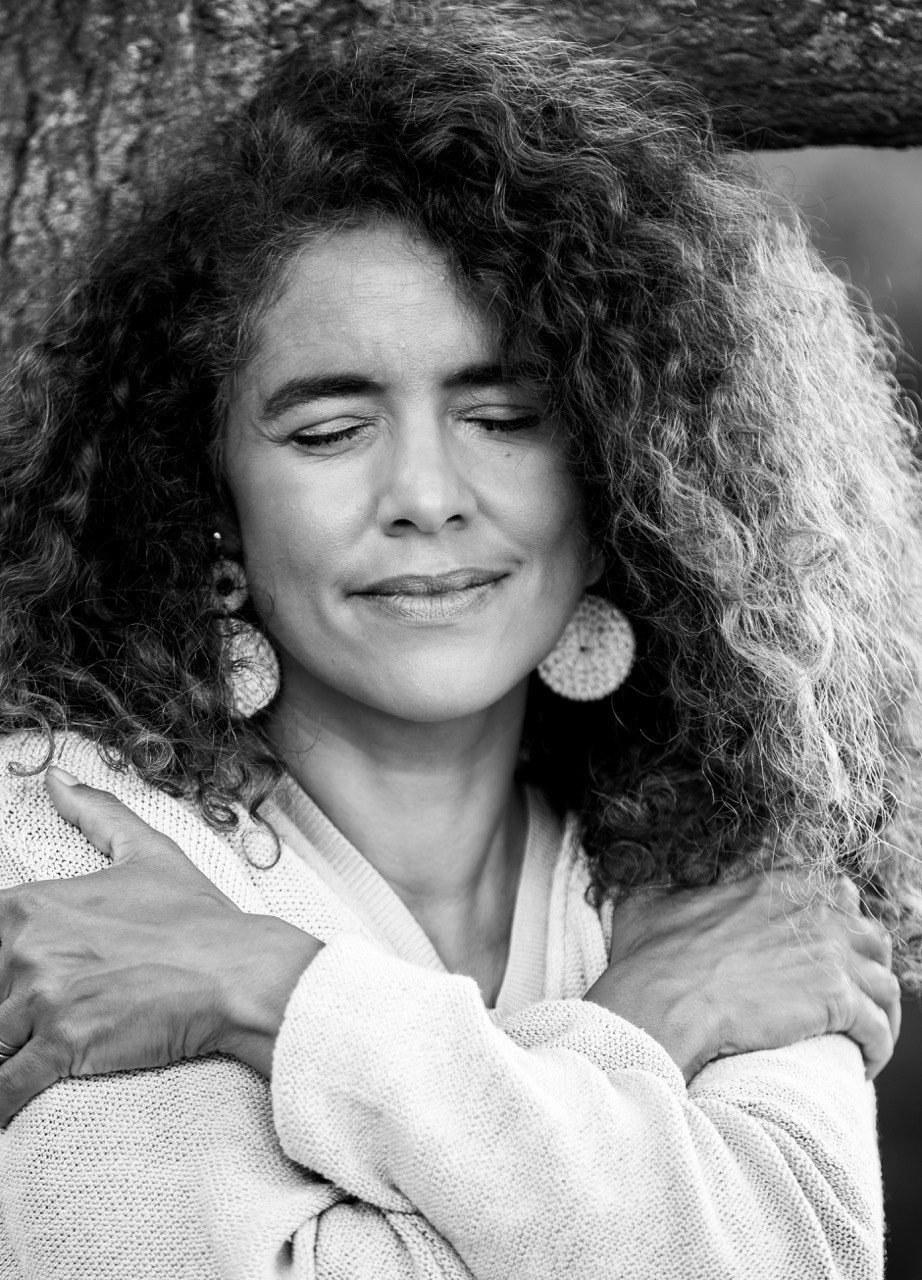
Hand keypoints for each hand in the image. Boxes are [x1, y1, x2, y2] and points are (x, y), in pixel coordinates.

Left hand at [0, 767, 321, 1123]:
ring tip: (24, 1048)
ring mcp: (43, 998)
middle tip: (26, 1017)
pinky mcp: (64, 1047)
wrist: (241, 971)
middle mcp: (28, 948)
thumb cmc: (198, 918)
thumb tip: (56, 778)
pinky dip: (0, 1107)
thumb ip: (94, 815)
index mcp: (31, 905)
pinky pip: (4, 1090)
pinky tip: (6, 1114)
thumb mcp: (148, 852)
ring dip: (3, 1047)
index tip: (6, 980)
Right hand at [584, 869, 899, 1080]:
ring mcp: (829, 954)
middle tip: (853, 1004)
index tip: (832, 958)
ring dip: (880, 1016)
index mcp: (776, 887)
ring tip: (863, 1042)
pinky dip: (878, 1048)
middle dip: (870, 972)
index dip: (842, 927)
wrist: (661, 1003)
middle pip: (872, 939)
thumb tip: (648, 889)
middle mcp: (812, 912)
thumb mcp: (651, 906)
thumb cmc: (649, 960)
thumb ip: (665, 891)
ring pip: (885, 986)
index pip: (839, 894)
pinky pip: (879, 1028)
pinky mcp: (837, 999)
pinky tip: (863, 1066)